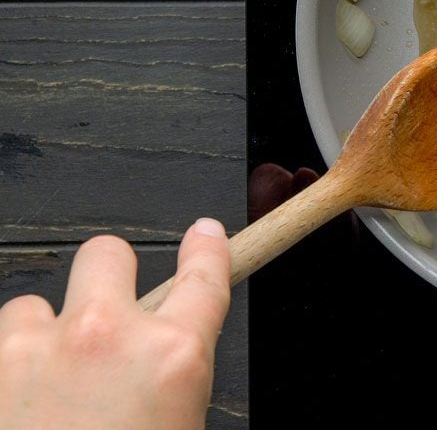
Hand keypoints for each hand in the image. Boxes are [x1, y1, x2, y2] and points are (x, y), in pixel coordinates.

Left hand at [0, 218, 231, 429]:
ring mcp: (42, 349)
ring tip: (49, 384)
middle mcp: (108, 338)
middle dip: (107, 274)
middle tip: (104, 314)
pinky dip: (7, 369)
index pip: (204, 277)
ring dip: (44, 335)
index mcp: (173, 357)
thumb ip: (173, 371)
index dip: (206, 250)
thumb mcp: (180, 420)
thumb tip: (160, 353)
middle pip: (107, 253)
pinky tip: (23, 404)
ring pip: (33, 304)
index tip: (204, 235)